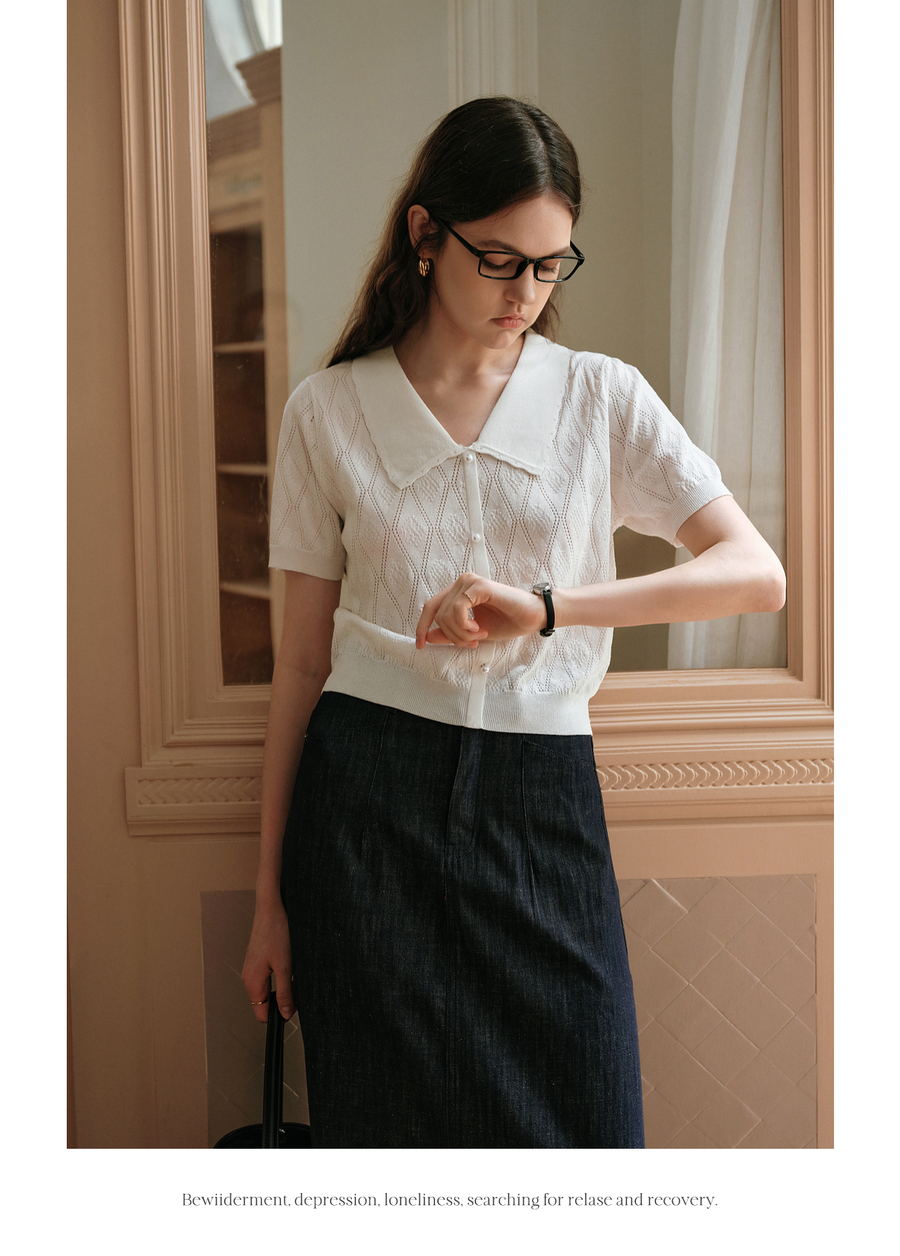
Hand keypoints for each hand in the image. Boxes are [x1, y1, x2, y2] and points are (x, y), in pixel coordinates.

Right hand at [241, 896, 294, 1022]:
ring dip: (282, 988)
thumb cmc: (276, 933)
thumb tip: (286, 1014)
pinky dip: (279, 977)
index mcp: (252, 983)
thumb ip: (285, 993)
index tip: (293, 1009)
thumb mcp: (285, 967)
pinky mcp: (256, 961)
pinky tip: (288, 965)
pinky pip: (267, 978)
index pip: (262, 1014)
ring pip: (267, 990)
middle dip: (283, 1001)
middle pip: (265, 1003)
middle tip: (298, 989)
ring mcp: (251, 969)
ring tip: (294, 974)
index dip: (279, 1016)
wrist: (271, 909)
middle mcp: (248, 978)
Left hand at [415, 572, 546, 647]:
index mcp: (458, 592)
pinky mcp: (479, 585)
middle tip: (471, 642)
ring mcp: (470, 582)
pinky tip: (480, 629)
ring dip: (461, 633)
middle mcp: (461, 583)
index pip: (431, 607)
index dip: (422, 626)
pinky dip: (465, 625)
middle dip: (452, 636)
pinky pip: (457, 609)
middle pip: (437, 614)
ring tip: (479, 635)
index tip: (420, 645)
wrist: (532, 617)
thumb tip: (428, 637)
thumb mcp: (472, 633)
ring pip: (446, 614)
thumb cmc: (507, 622)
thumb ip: (450, 633)